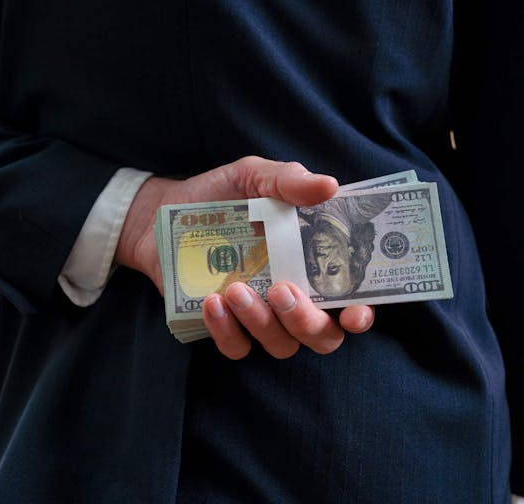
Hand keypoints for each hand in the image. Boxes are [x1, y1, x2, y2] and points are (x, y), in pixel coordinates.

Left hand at [115, 156, 374, 358]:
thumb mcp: (254, 176)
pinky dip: (227, 331)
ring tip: (236, 289)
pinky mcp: (225, 327)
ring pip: (281, 345)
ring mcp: (260, 317)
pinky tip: (212, 302)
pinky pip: (237, 347)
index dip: (360, 314)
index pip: (351, 300)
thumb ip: (289, 181)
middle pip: (322, 336)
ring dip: (263, 323)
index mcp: (312, 263)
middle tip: (283, 291)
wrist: (162, 211)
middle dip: (308, 322)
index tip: (355, 314)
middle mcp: (293, 297)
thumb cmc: (221, 195)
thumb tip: (329, 186)